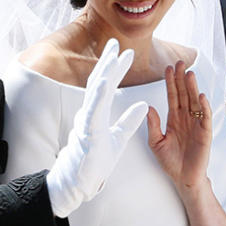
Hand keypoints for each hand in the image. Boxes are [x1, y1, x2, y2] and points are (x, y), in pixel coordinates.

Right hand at [46, 39, 148, 217]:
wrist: (81, 182)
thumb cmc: (95, 162)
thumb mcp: (118, 138)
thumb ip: (129, 121)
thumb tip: (145, 105)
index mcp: (97, 113)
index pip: (107, 86)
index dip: (115, 69)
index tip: (124, 53)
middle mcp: (90, 113)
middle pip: (98, 82)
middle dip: (107, 62)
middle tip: (115, 42)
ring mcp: (87, 122)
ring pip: (95, 93)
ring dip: (104, 73)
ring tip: (112, 56)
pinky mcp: (87, 133)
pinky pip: (93, 111)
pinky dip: (99, 96)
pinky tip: (105, 82)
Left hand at [147, 61, 212, 189]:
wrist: (183, 179)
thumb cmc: (170, 161)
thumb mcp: (156, 142)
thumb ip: (152, 125)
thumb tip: (148, 107)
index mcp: (173, 119)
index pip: (172, 96)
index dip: (170, 82)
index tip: (167, 68)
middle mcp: (186, 118)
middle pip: (184, 94)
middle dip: (181, 78)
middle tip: (180, 62)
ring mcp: (196, 124)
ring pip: (194, 102)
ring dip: (193, 88)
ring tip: (189, 73)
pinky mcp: (205, 133)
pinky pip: (205, 117)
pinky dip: (204, 107)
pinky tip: (201, 96)